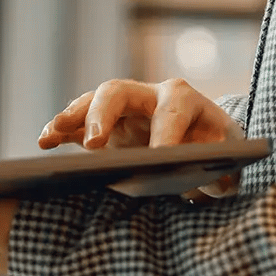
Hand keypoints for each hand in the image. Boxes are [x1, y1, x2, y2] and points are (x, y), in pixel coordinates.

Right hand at [38, 78, 244, 196]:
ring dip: (73, 116)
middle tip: (95, 146)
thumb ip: (222, 176)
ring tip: (52, 133)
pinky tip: (46, 142)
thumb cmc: (219, 152)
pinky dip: (61, 129)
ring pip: (93, 102)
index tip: (159, 159)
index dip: (165, 134)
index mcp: (183, 100)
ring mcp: (123, 110)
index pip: (171, 111)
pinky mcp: (105, 126)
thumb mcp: (230, 163)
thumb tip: (210, 183)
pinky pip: (79, 122)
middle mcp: (149, 96)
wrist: (208, 142)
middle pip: (119, 92)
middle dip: (104, 114)